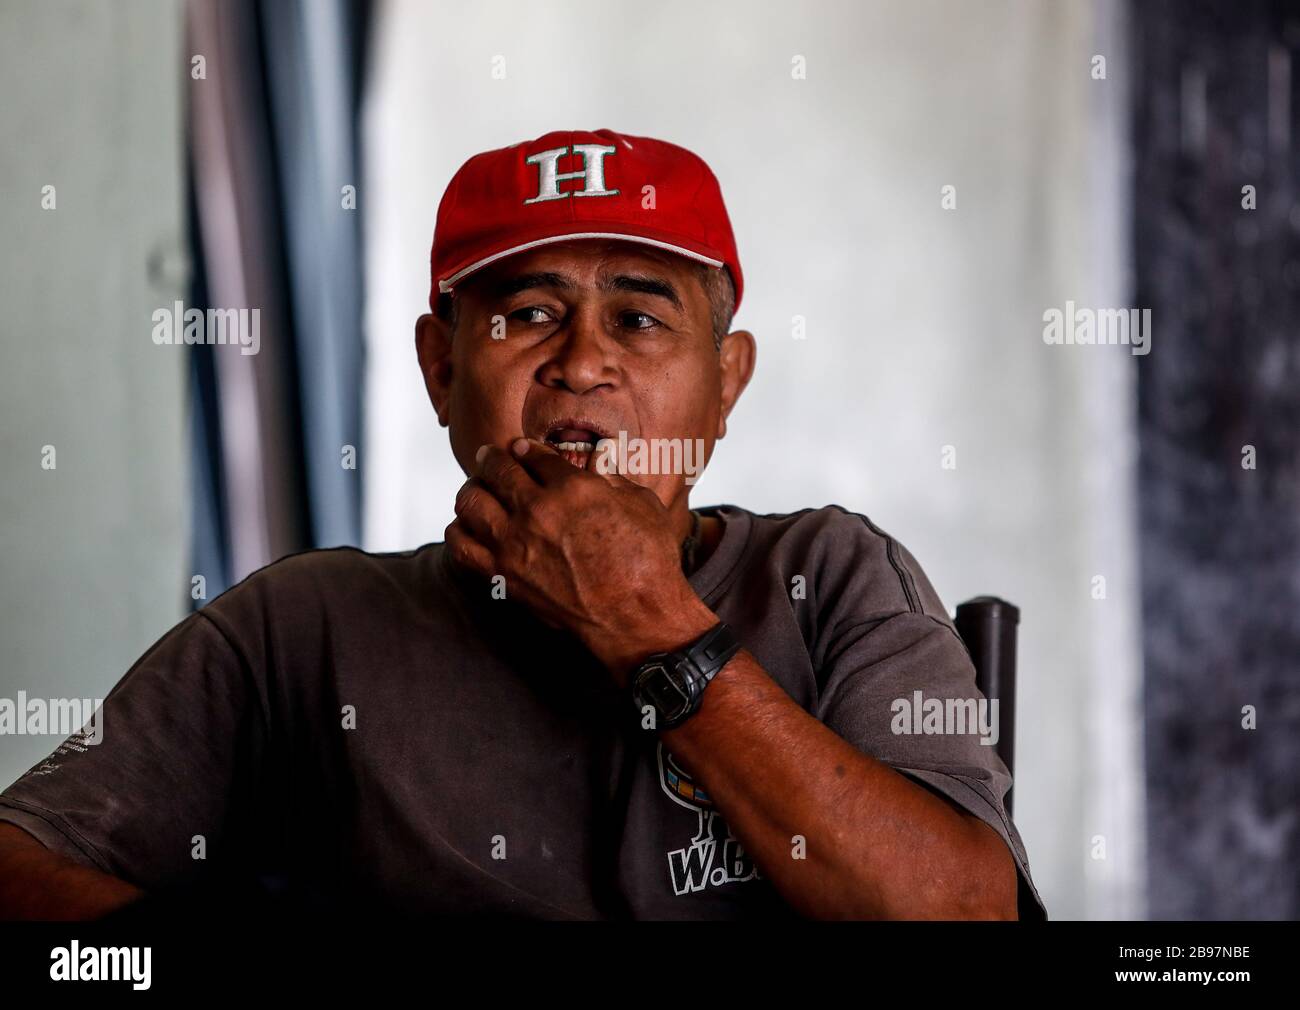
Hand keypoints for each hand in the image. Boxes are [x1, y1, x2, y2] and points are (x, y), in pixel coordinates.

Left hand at [445, 438, 716, 685]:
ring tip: (477, 489)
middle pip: (497, 470)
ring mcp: (515, 543)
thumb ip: (613, 478)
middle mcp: (537, 510)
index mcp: (573, 487)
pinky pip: (461, 546)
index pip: (534, 455)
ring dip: (472, 489)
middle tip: (489, 457)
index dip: (526, 449)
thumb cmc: (647, 564)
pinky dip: (459, 531)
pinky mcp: (503, 575)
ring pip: (471, 501)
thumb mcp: (641, 505)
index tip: (520, 448)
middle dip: (492, 459)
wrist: (635, 616)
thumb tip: (602, 458)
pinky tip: (466, 527)